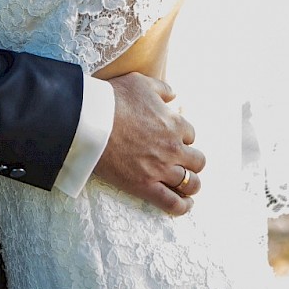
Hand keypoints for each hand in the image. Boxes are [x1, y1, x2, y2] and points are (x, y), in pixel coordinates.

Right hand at [94, 74, 204, 215]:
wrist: (91, 121)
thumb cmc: (114, 99)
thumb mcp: (140, 82)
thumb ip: (162, 88)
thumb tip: (173, 95)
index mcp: (173, 123)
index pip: (190, 134)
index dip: (182, 136)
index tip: (172, 138)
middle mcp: (172, 148)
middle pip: (197, 161)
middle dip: (191, 161)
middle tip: (181, 161)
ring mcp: (160, 169)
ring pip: (191, 183)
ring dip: (191, 184)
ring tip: (187, 185)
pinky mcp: (145, 186)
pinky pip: (173, 203)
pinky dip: (182, 206)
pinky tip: (185, 204)